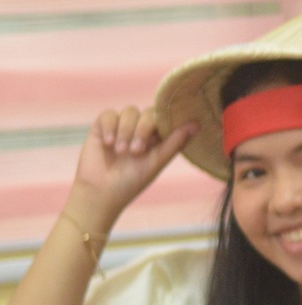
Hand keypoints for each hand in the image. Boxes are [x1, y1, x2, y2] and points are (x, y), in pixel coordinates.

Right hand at [70, 106, 193, 226]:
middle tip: (135, 151)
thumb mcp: (157, 162)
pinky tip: (108, 143)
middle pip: (148, 113)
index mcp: (156, 137)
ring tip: (121, 151)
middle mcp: (140, 129)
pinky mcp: (101, 127)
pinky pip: (108, 115)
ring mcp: (121, 127)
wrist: (101, 192)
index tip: (157, 137)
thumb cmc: (132, 181)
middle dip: (143, 129)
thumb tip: (197, 124)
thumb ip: (175, 142)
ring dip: (126, 130)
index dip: (163, 122)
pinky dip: (110, 126)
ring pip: (130, 111)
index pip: (164, 118)